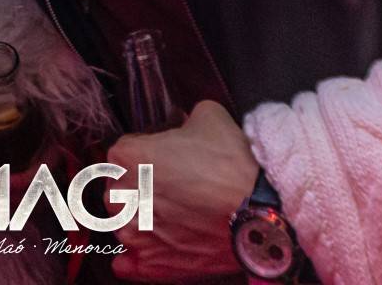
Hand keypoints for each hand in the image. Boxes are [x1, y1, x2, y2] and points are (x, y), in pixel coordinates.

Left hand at [105, 101, 257, 280]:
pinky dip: (137, 258)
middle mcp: (122, 197)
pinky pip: (127, 265)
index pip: (124, 151)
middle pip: (120, 189)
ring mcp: (134, 235)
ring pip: (123, 225)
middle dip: (140, 186)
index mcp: (128, 157)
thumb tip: (186, 126)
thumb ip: (184, 120)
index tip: (167, 156)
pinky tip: (155, 248)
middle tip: (173, 186)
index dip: (147, 151)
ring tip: (173, 217)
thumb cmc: (234, 164)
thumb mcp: (209, 117)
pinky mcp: (150, 265)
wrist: (261, 211)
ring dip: (140, 221)